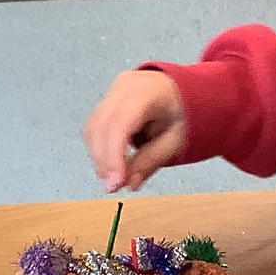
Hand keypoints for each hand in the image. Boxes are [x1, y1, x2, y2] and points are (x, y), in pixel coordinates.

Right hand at [82, 70, 186, 191]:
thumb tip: (129, 182)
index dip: (113, 156)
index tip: (115, 182)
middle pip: (100, 126)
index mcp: (147, 92)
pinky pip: (94, 127)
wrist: (181, 92)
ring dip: (99, 157)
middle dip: (103, 161)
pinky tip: (111, 163)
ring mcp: (113, 92)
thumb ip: (150, 161)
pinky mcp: (106, 101)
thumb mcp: (175, 140)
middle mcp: (125, 88)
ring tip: (114, 178)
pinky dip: (100, 149)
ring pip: (93, 128)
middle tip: (113, 186)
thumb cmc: (182, 111)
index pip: (120, 124)